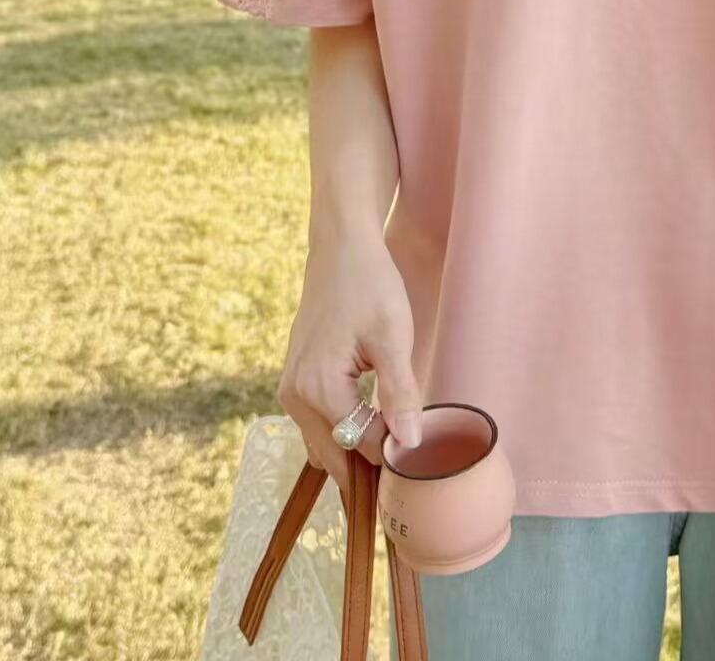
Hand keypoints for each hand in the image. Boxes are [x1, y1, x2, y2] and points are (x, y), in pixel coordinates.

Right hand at [276, 227, 423, 495]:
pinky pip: (318, 423)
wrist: (341, 249)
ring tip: (394, 443)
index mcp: (318, 390)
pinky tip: (372, 423)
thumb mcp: (393, 337)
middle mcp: (294, 396)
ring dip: (354, 451)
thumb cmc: (370, 286)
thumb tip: (408, 446)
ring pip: (324, 443)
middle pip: (335, 455)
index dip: (393, 454)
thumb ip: (399, 394)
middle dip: (369, 464)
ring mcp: (290, 389)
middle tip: (408, 462)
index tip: (423, 453)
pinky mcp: (296, 379)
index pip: (360, 447)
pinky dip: (342, 432)